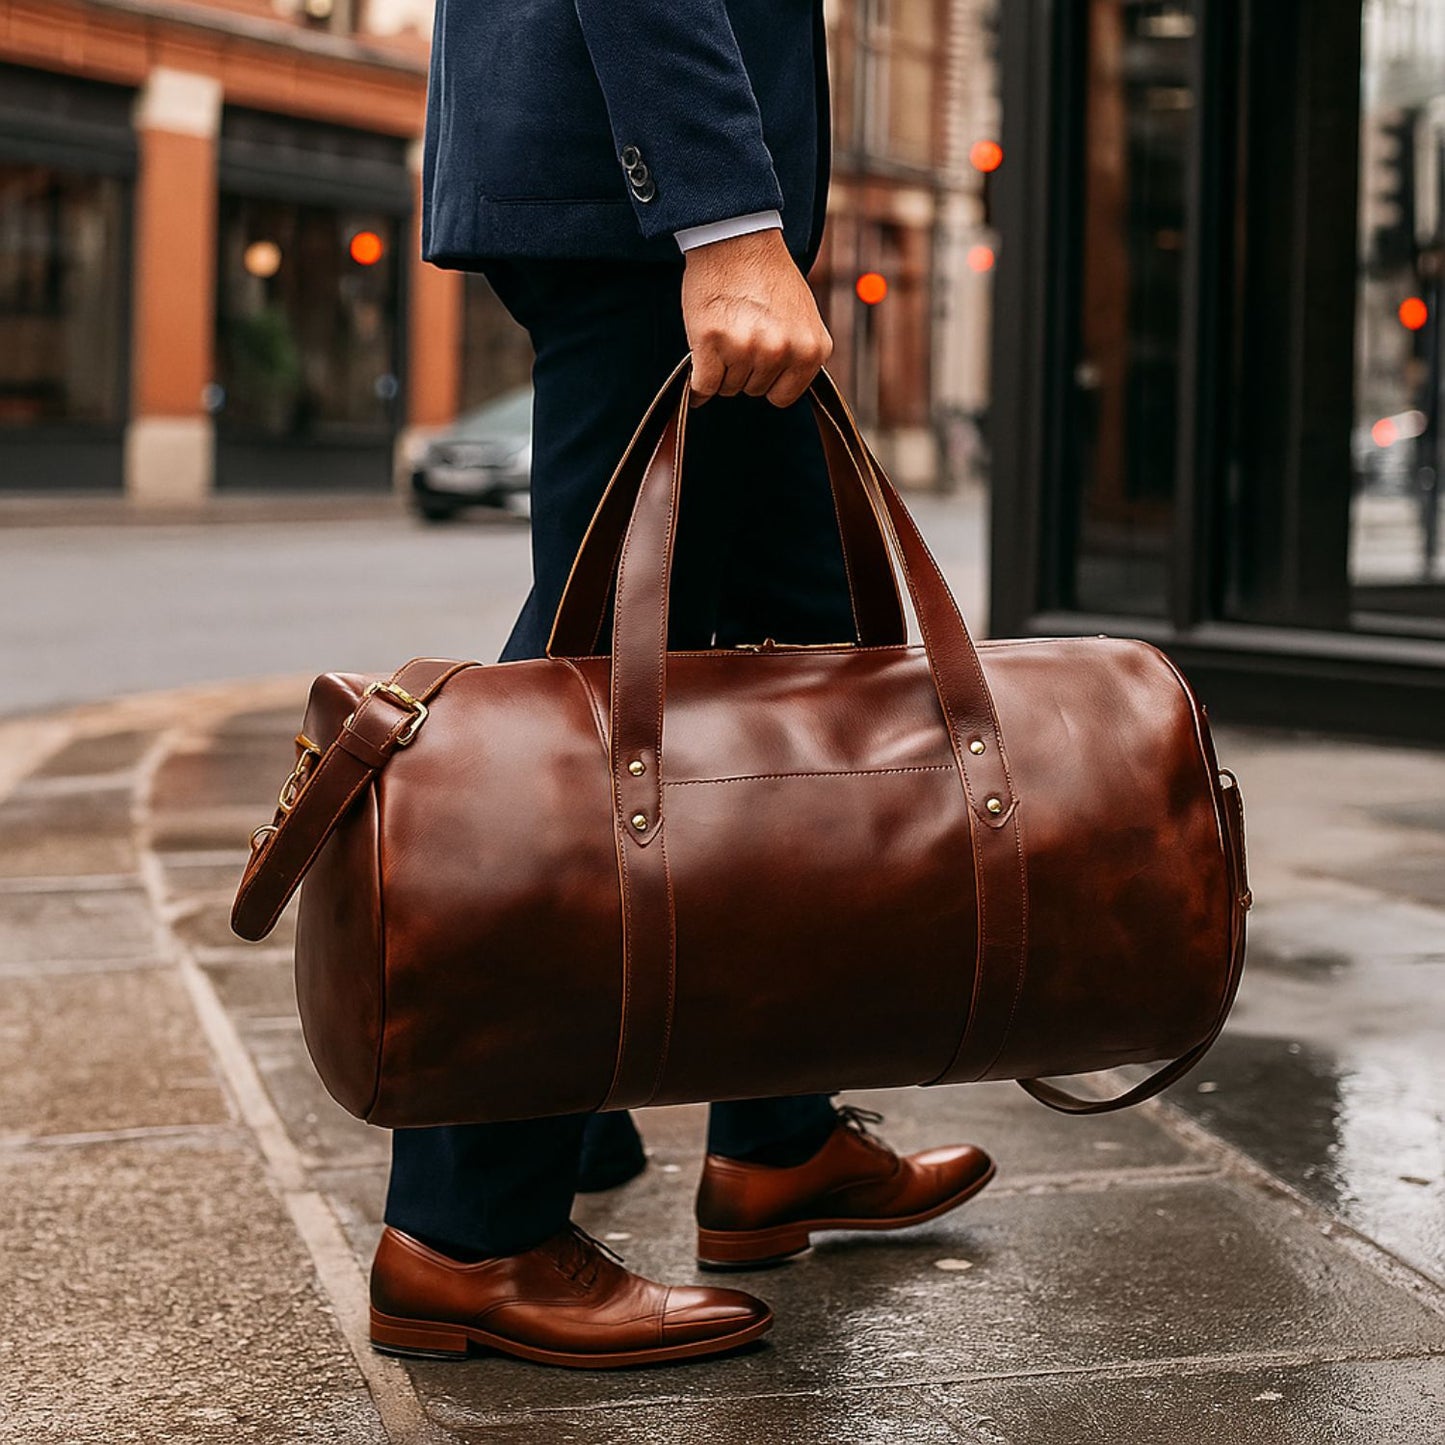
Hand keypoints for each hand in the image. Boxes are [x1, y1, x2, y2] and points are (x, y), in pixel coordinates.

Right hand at [681, 228, 832, 408]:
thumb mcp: (801, 316)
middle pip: (754, 391)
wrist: (737, 238)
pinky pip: (703, 386)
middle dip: (744, 369)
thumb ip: (798, 352)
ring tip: (726, 330)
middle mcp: (782, 351)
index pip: (784, 396)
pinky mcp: (712, 343)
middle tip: (740, 333)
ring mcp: (747, 348)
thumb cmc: (766, 274)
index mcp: (811, 349)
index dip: (768, 380)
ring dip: (721, 368)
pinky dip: (697, 384)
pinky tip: (699, 363)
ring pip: (727, 388)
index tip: (760, 359)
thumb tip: (784, 386)